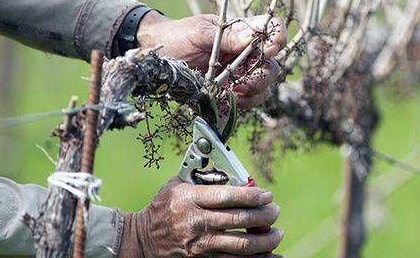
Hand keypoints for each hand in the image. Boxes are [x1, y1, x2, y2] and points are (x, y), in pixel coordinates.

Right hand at [119, 177, 283, 257]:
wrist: (143, 239)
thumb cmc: (164, 206)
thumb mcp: (177, 184)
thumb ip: (203, 175)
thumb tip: (233, 170)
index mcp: (191, 199)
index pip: (227, 196)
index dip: (252, 195)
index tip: (267, 195)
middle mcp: (196, 223)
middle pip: (239, 220)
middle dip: (264, 215)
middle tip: (275, 211)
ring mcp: (200, 245)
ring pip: (241, 245)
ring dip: (265, 240)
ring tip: (277, 232)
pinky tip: (271, 254)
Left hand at [137, 12, 285, 108]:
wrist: (157, 58)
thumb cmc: (178, 37)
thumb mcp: (199, 33)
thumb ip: (227, 36)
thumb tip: (253, 38)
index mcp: (241, 31)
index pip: (271, 28)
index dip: (277, 37)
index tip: (269, 49)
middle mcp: (245, 52)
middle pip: (272, 63)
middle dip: (264, 74)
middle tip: (245, 81)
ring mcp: (240, 73)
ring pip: (265, 84)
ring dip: (255, 90)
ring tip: (236, 92)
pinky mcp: (231, 90)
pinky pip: (251, 99)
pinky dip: (246, 102)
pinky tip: (231, 99)